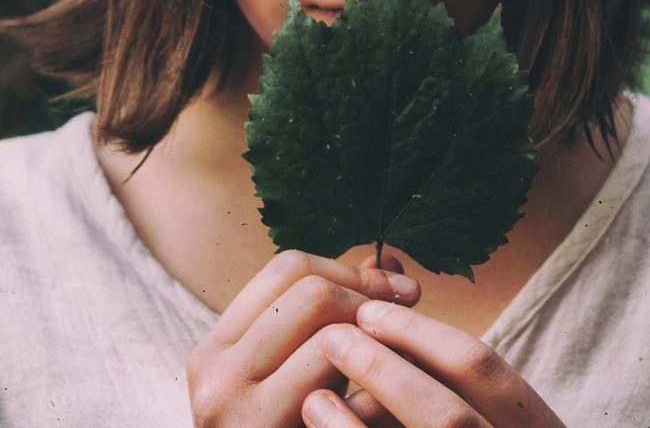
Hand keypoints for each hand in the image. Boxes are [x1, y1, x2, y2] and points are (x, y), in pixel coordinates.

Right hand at [186, 250, 420, 426]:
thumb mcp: (294, 365)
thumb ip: (331, 311)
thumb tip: (387, 260)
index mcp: (219, 342)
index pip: (286, 267)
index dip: (349, 267)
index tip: (395, 284)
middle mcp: (215, 371)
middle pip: (309, 291)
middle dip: (368, 294)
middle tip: (410, 304)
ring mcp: (237, 412)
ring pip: (328, 333)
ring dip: (377, 335)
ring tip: (402, 346)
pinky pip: (338, 387)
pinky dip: (375, 377)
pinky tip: (390, 388)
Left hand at [301, 301, 565, 426]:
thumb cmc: (458, 422)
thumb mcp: (460, 391)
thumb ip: (428, 349)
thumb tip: (381, 264)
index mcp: (528, 424)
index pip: (485, 370)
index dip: (424, 335)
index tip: (375, 308)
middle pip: (451, 415)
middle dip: (389, 368)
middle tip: (340, 332)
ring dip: (367, 408)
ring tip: (321, 377)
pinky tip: (318, 411)